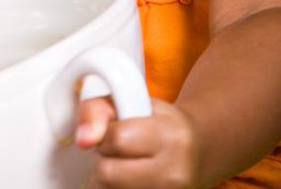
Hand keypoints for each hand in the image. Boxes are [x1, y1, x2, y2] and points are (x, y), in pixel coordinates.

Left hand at [75, 94, 200, 188]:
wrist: (198, 150)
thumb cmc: (160, 123)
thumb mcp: (132, 100)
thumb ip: (98, 109)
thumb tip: (83, 139)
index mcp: (170, 135)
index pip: (117, 138)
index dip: (105, 134)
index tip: (113, 132)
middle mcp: (174, 171)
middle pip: (108, 173)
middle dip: (104, 160)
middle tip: (117, 152)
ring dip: (108, 181)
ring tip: (125, 166)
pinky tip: (129, 181)